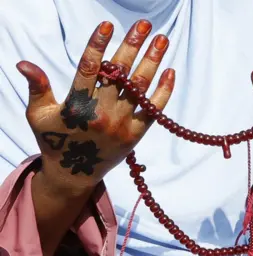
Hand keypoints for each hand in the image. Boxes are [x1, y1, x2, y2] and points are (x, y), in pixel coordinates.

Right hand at [17, 20, 173, 192]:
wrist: (74, 175)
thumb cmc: (54, 140)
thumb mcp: (39, 115)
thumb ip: (37, 88)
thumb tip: (24, 63)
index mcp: (76, 105)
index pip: (89, 69)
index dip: (98, 45)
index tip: (107, 25)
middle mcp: (101, 113)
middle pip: (119, 73)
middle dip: (132, 45)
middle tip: (143, 24)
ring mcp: (121, 124)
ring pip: (139, 87)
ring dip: (153, 61)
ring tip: (162, 40)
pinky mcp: (135, 135)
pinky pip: (153, 110)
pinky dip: (163, 91)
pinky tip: (170, 71)